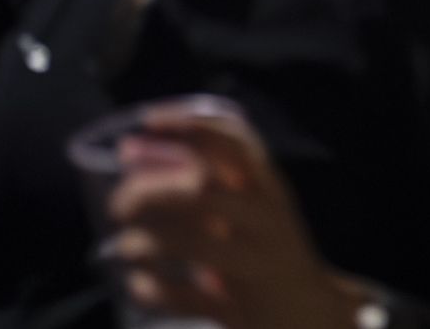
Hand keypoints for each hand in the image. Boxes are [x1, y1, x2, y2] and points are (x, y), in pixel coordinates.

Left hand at [106, 105, 364, 328]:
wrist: (310, 312)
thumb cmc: (267, 251)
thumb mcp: (249, 207)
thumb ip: (205, 181)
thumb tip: (131, 154)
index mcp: (270, 188)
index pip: (236, 141)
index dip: (192, 125)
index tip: (148, 120)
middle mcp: (267, 219)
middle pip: (202, 189)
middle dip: (150, 193)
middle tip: (119, 205)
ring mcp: (257, 264)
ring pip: (194, 244)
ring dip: (146, 243)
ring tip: (125, 246)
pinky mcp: (243, 308)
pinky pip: (189, 298)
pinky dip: (154, 290)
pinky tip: (139, 285)